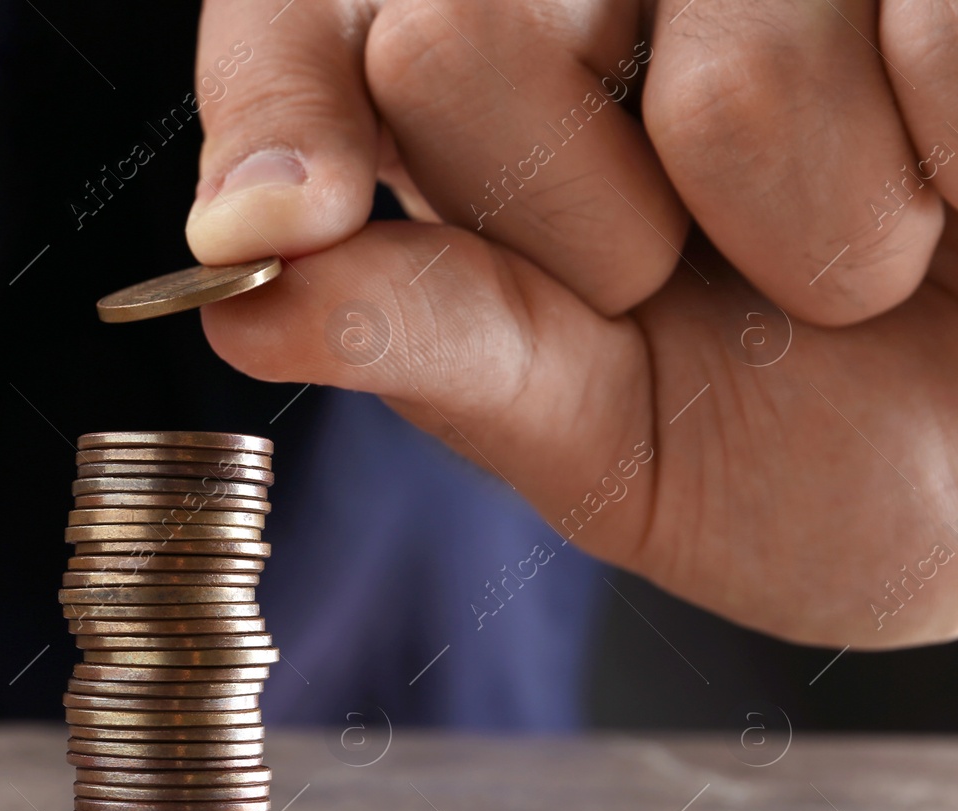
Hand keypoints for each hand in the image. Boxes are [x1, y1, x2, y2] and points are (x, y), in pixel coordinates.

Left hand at [186, 0, 957, 648]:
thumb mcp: (592, 434)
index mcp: (471, 95)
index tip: (269, 227)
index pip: (300, 28)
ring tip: (868, 256)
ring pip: (719, 86)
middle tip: (688, 278)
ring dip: (819, 239)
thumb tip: (240, 298)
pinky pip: (921, 41)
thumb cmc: (804, 451)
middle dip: (583, 234)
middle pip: (448, 43)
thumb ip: (428, 342)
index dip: (274, 113)